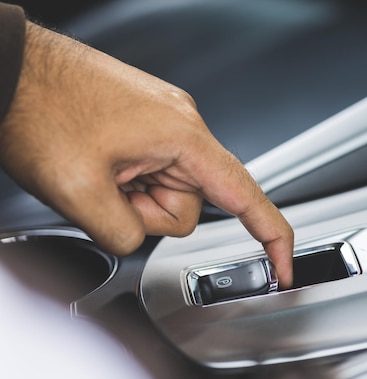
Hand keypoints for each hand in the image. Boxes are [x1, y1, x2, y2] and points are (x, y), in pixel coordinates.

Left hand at [0, 22, 293, 285]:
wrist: (11, 69)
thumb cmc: (39, 109)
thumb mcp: (77, 191)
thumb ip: (122, 234)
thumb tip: (138, 238)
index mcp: (182, 136)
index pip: (244, 196)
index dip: (272, 236)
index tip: (284, 265)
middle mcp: (181, 125)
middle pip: (188, 203)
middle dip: (147, 213)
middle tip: (108, 193)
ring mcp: (164, 123)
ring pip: (167, 191)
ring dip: (133, 197)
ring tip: (98, 173)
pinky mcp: (147, 125)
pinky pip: (153, 171)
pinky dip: (128, 181)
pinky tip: (101, 164)